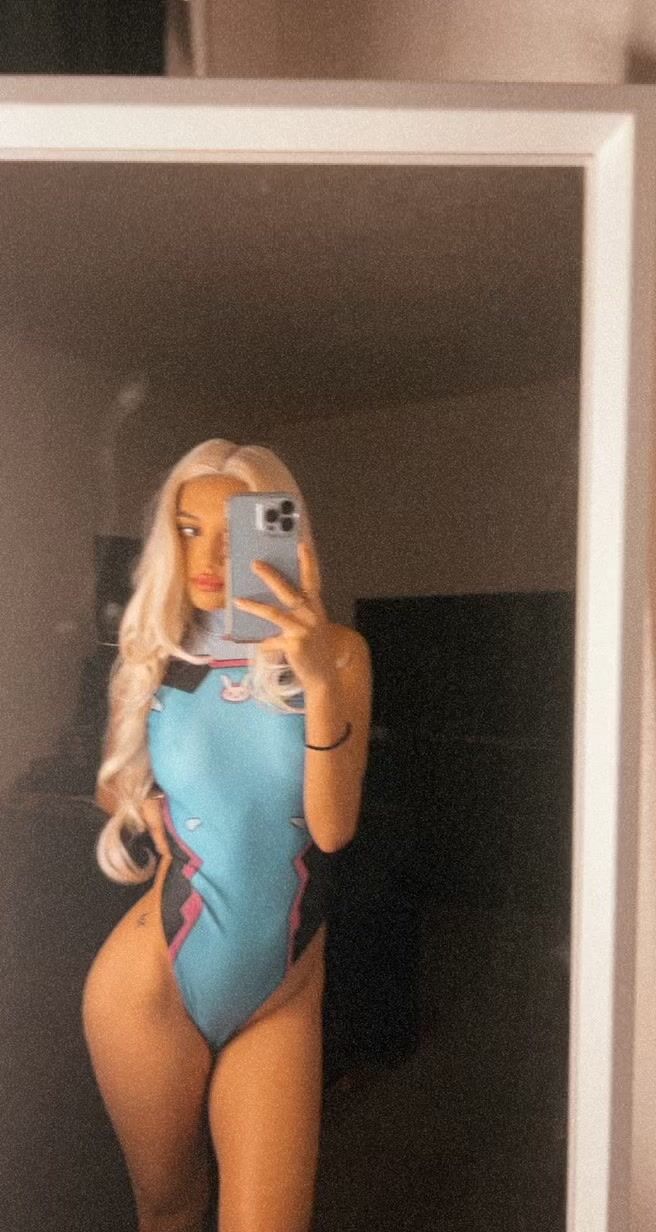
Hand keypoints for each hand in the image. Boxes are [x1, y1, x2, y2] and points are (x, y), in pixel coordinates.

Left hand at [233, 542, 336, 691]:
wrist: (323, 677)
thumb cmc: (313, 649)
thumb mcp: (308, 626)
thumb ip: (293, 612)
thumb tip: (266, 599)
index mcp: (315, 607)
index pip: (312, 579)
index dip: (308, 561)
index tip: (302, 543)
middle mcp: (311, 615)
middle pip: (289, 590)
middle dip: (272, 576)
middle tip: (255, 563)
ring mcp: (303, 629)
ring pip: (274, 612)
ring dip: (254, 605)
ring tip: (237, 600)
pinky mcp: (294, 644)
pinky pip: (270, 639)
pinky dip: (261, 641)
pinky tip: (252, 643)